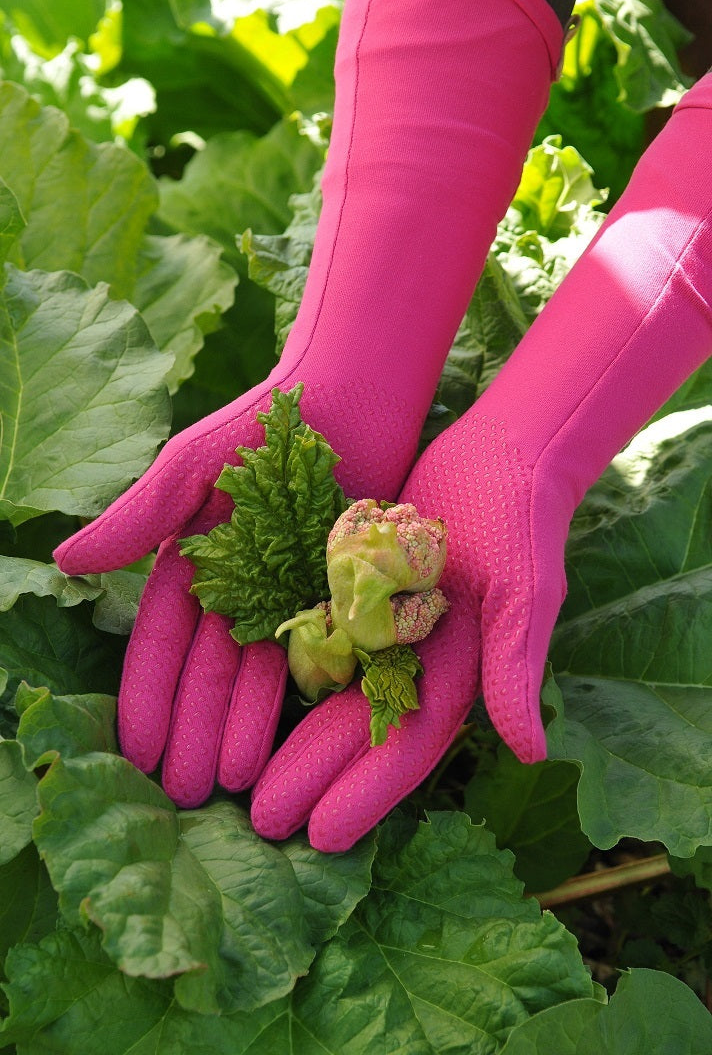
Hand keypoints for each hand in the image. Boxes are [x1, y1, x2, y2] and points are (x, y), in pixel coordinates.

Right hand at [54, 371, 422, 805]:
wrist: (351, 400)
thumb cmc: (260, 423)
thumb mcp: (191, 466)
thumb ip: (138, 519)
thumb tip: (65, 566)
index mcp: (194, 567)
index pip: (162, 644)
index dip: (149, 698)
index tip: (134, 751)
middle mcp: (239, 592)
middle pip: (209, 673)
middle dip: (192, 732)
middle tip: (182, 792)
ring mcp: (290, 598)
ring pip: (260, 677)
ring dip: (242, 729)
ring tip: (231, 781)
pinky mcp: (342, 598)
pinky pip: (319, 659)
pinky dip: (302, 700)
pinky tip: (290, 743)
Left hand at [252, 71, 711, 850]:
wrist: (502, 452)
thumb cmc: (519, 520)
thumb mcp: (521, 591)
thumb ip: (516, 666)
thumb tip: (531, 749)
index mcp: (459, 674)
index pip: (407, 746)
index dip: (366, 792)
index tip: (323, 837)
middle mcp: (419, 663)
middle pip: (358, 731)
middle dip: (314, 776)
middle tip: (261, 823)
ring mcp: (388, 630)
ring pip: (331, 694)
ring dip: (293, 737)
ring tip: (242, 779)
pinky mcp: (361, 592)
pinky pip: (319, 642)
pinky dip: (289, 671)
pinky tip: (247, 697)